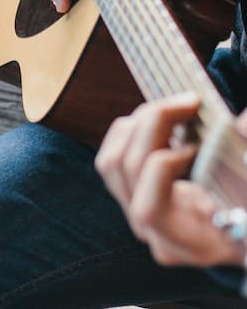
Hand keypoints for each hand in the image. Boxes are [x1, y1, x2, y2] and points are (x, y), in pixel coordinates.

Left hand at [95, 93, 246, 267]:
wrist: (245, 234)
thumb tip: (241, 126)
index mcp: (192, 243)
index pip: (149, 209)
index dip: (163, 167)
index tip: (196, 146)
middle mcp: (155, 233)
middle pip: (126, 171)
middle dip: (154, 124)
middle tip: (190, 102)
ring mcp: (137, 216)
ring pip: (112, 161)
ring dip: (140, 123)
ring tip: (176, 108)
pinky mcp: (130, 197)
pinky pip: (111, 158)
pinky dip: (132, 130)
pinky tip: (162, 121)